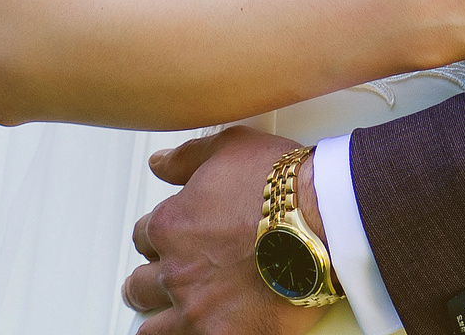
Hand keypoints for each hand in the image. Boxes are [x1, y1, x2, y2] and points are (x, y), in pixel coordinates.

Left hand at [124, 127, 316, 334]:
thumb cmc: (285, 187)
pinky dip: (191, 334)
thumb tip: (159, 164)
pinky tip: (202, 328)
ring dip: (161, 317)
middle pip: (141, 284)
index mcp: (171, 226)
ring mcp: (195, 308)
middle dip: (152, 280)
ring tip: (177, 313)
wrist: (323, 222)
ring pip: (152, 327)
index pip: (144, 236)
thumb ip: (186, 158)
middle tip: (172, 277)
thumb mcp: (230, 148)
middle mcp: (175, 270)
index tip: (175, 239)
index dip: (159, 237)